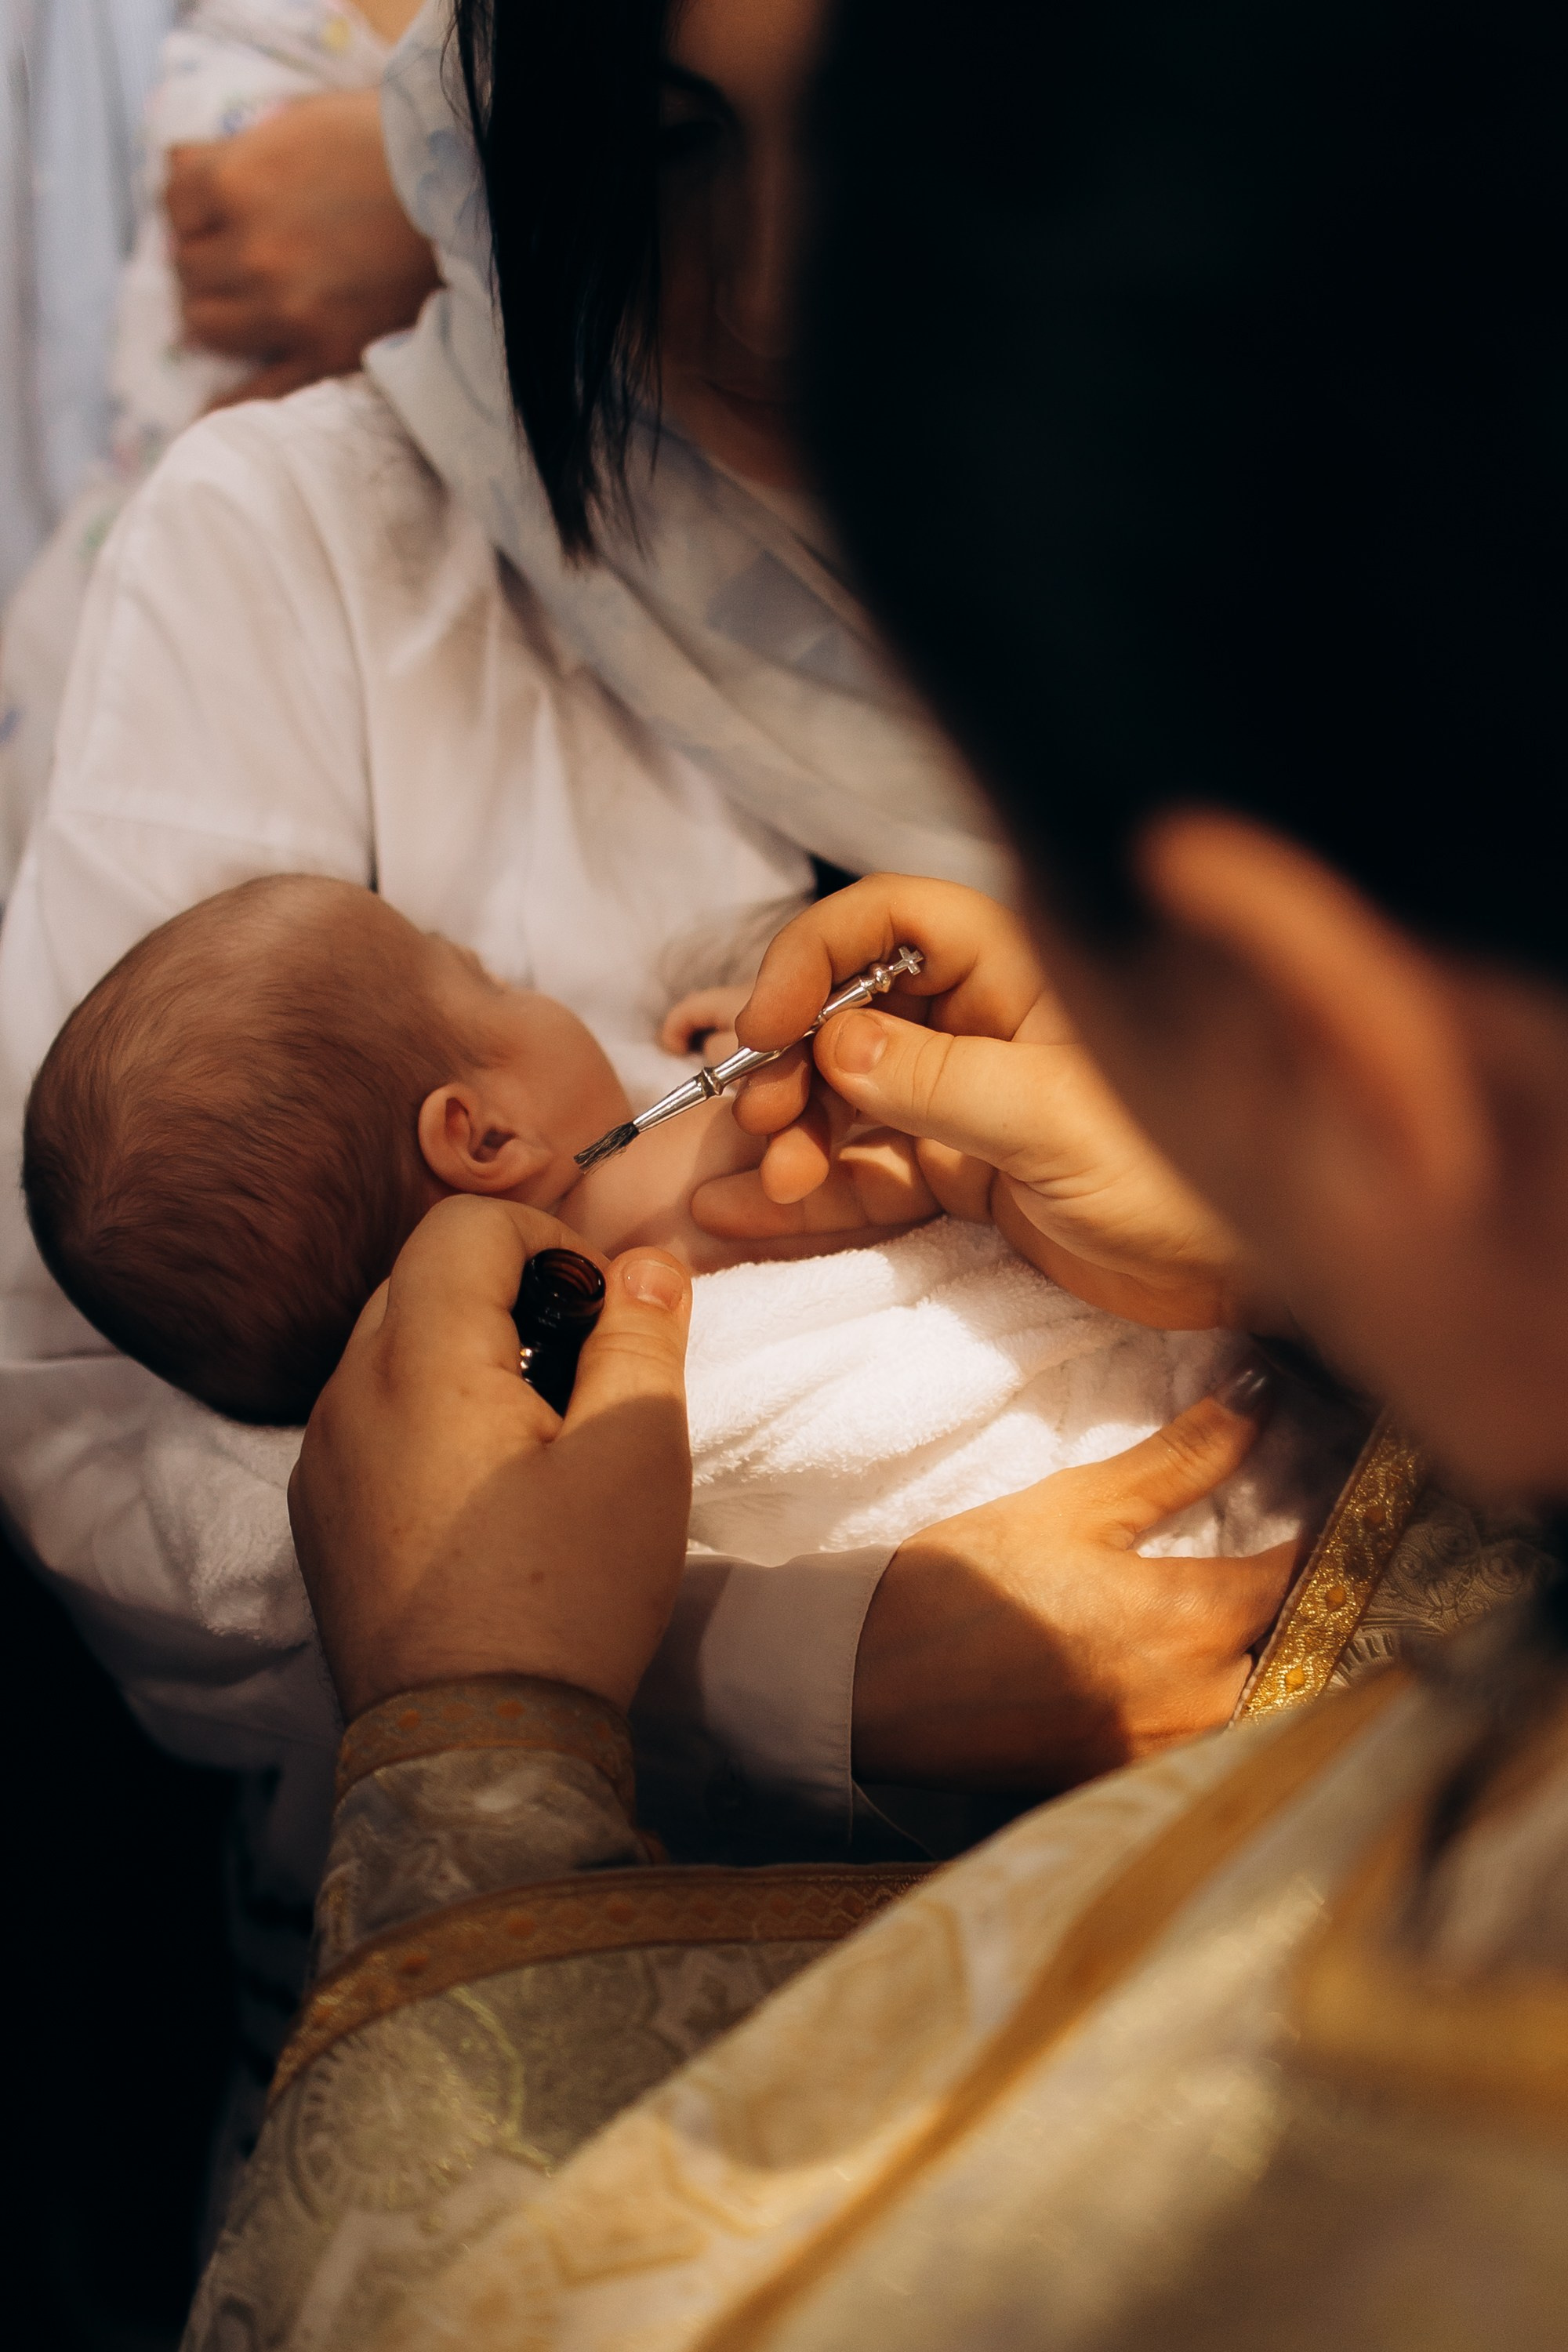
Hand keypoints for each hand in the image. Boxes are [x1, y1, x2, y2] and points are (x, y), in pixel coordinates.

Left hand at [165, 90, 439, 403]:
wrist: (473, 198)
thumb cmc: (392, 147)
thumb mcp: (305, 120)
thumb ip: (237, 149)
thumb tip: (181, 167)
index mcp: (238, 181)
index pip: (174, 203)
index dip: (195, 208)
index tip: (218, 213)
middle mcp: (251, 249)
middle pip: (188, 269)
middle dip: (208, 263)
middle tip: (240, 260)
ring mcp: (285, 310)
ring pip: (206, 326)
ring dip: (219, 315)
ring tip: (247, 307)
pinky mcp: (325, 354)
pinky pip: (259, 392)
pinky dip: (229, 406)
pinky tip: (209, 417)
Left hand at [288, 1196, 691, 1720]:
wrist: (474, 1752)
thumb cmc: (564, 1599)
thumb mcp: (635, 1454)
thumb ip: (642, 1336)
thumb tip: (647, 1265)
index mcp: (417, 1362)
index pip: (463, 1224)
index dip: (549, 1240)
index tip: (603, 1311)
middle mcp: (345, 1395)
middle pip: (423, 1277)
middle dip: (511, 1293)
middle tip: (584, 1369)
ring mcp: (321, 1459)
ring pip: (394, 1348)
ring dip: (470, 1355)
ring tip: (542, 1436)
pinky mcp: (319, 1515)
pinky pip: (371, 1419)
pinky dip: (430, 1415)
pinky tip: (490, 1493)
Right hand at [695, 874, 1279, 1329]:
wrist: (1239, 1282)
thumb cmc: (1179, 1178)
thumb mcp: (1054, 1122)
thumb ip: (940, 1081)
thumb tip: (832, 1045)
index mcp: (1015, 971)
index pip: (890, 921)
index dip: (814, 957)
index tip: (766, 1025)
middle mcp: (979, 1023)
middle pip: (846, 1012)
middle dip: (790, 1064)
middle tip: (764, 1121)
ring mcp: (962, 1100)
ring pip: (842, 1097)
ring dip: (791, 1135)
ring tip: (765, 1185)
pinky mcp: (957, 1173)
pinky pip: (862, 1170)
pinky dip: (806, 1190)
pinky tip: (743, 1210)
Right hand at [852, 1363, 1297, 1789]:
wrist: (870, 1682)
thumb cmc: (967, 1582)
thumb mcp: (1075, 1504)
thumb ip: (1180, 1458)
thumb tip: (1258, 1396)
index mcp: (1188, 1622)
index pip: (1302, 1573)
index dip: (1324, 1530)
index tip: (1331, 1497)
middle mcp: (1195, 1701)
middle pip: (1292, 1646)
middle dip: (1297, 1598)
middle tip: (1288, 1550)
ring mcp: (1166, 1753)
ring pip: (1257, 1699)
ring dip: (1261, 1653)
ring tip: (1242, 1607)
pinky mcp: (1132, 1781)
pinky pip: (1209, 1742)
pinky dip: (1215, 1702)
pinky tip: (1189, 1668)